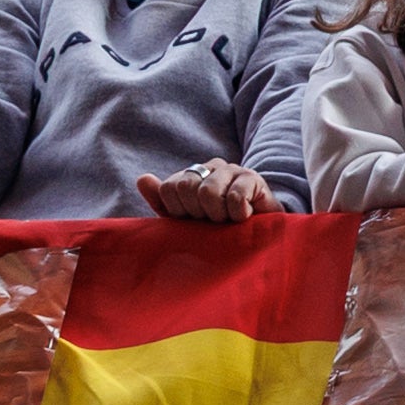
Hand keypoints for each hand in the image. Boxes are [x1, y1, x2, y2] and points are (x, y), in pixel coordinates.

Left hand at [136, 163, 274, 223]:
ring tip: (228, 221)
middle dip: (198, 214)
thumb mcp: (187, 221)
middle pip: (186, 187)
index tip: (195, 221)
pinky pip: (234, 197)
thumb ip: (163, 202)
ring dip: (218, 215)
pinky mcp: (253, 178)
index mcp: (192, 175)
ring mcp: (232, 170)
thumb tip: (143, 179)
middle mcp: (210, 167)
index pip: (169, 188)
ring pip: (208, 191)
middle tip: (214, 222)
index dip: (179, 212)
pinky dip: (237, 214)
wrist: (261, 236)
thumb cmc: (221, 230)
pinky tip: (245, 217)